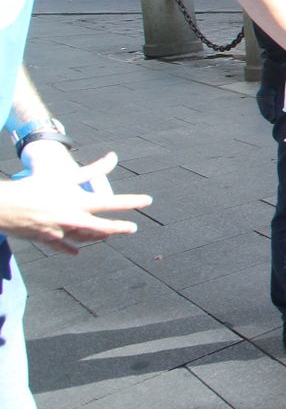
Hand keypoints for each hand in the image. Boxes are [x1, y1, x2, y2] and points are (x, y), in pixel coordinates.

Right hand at [1, 152, 148, 254]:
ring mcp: (61, 232)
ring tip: (106, 235)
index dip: (132, 202)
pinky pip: (62, 247)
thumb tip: (113, 157)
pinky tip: (76, 252)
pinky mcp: (47, 239)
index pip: (113, 202)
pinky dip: (69, 248)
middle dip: (119, 228)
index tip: (148, 201)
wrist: (6, 206)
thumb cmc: (36, 186)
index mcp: (80, 203)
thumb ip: (93, 169)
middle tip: (132, 228)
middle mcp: (74, 220)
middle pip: (104, 227)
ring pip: (85, 238)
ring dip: (97, 236)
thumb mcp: (66, 175)